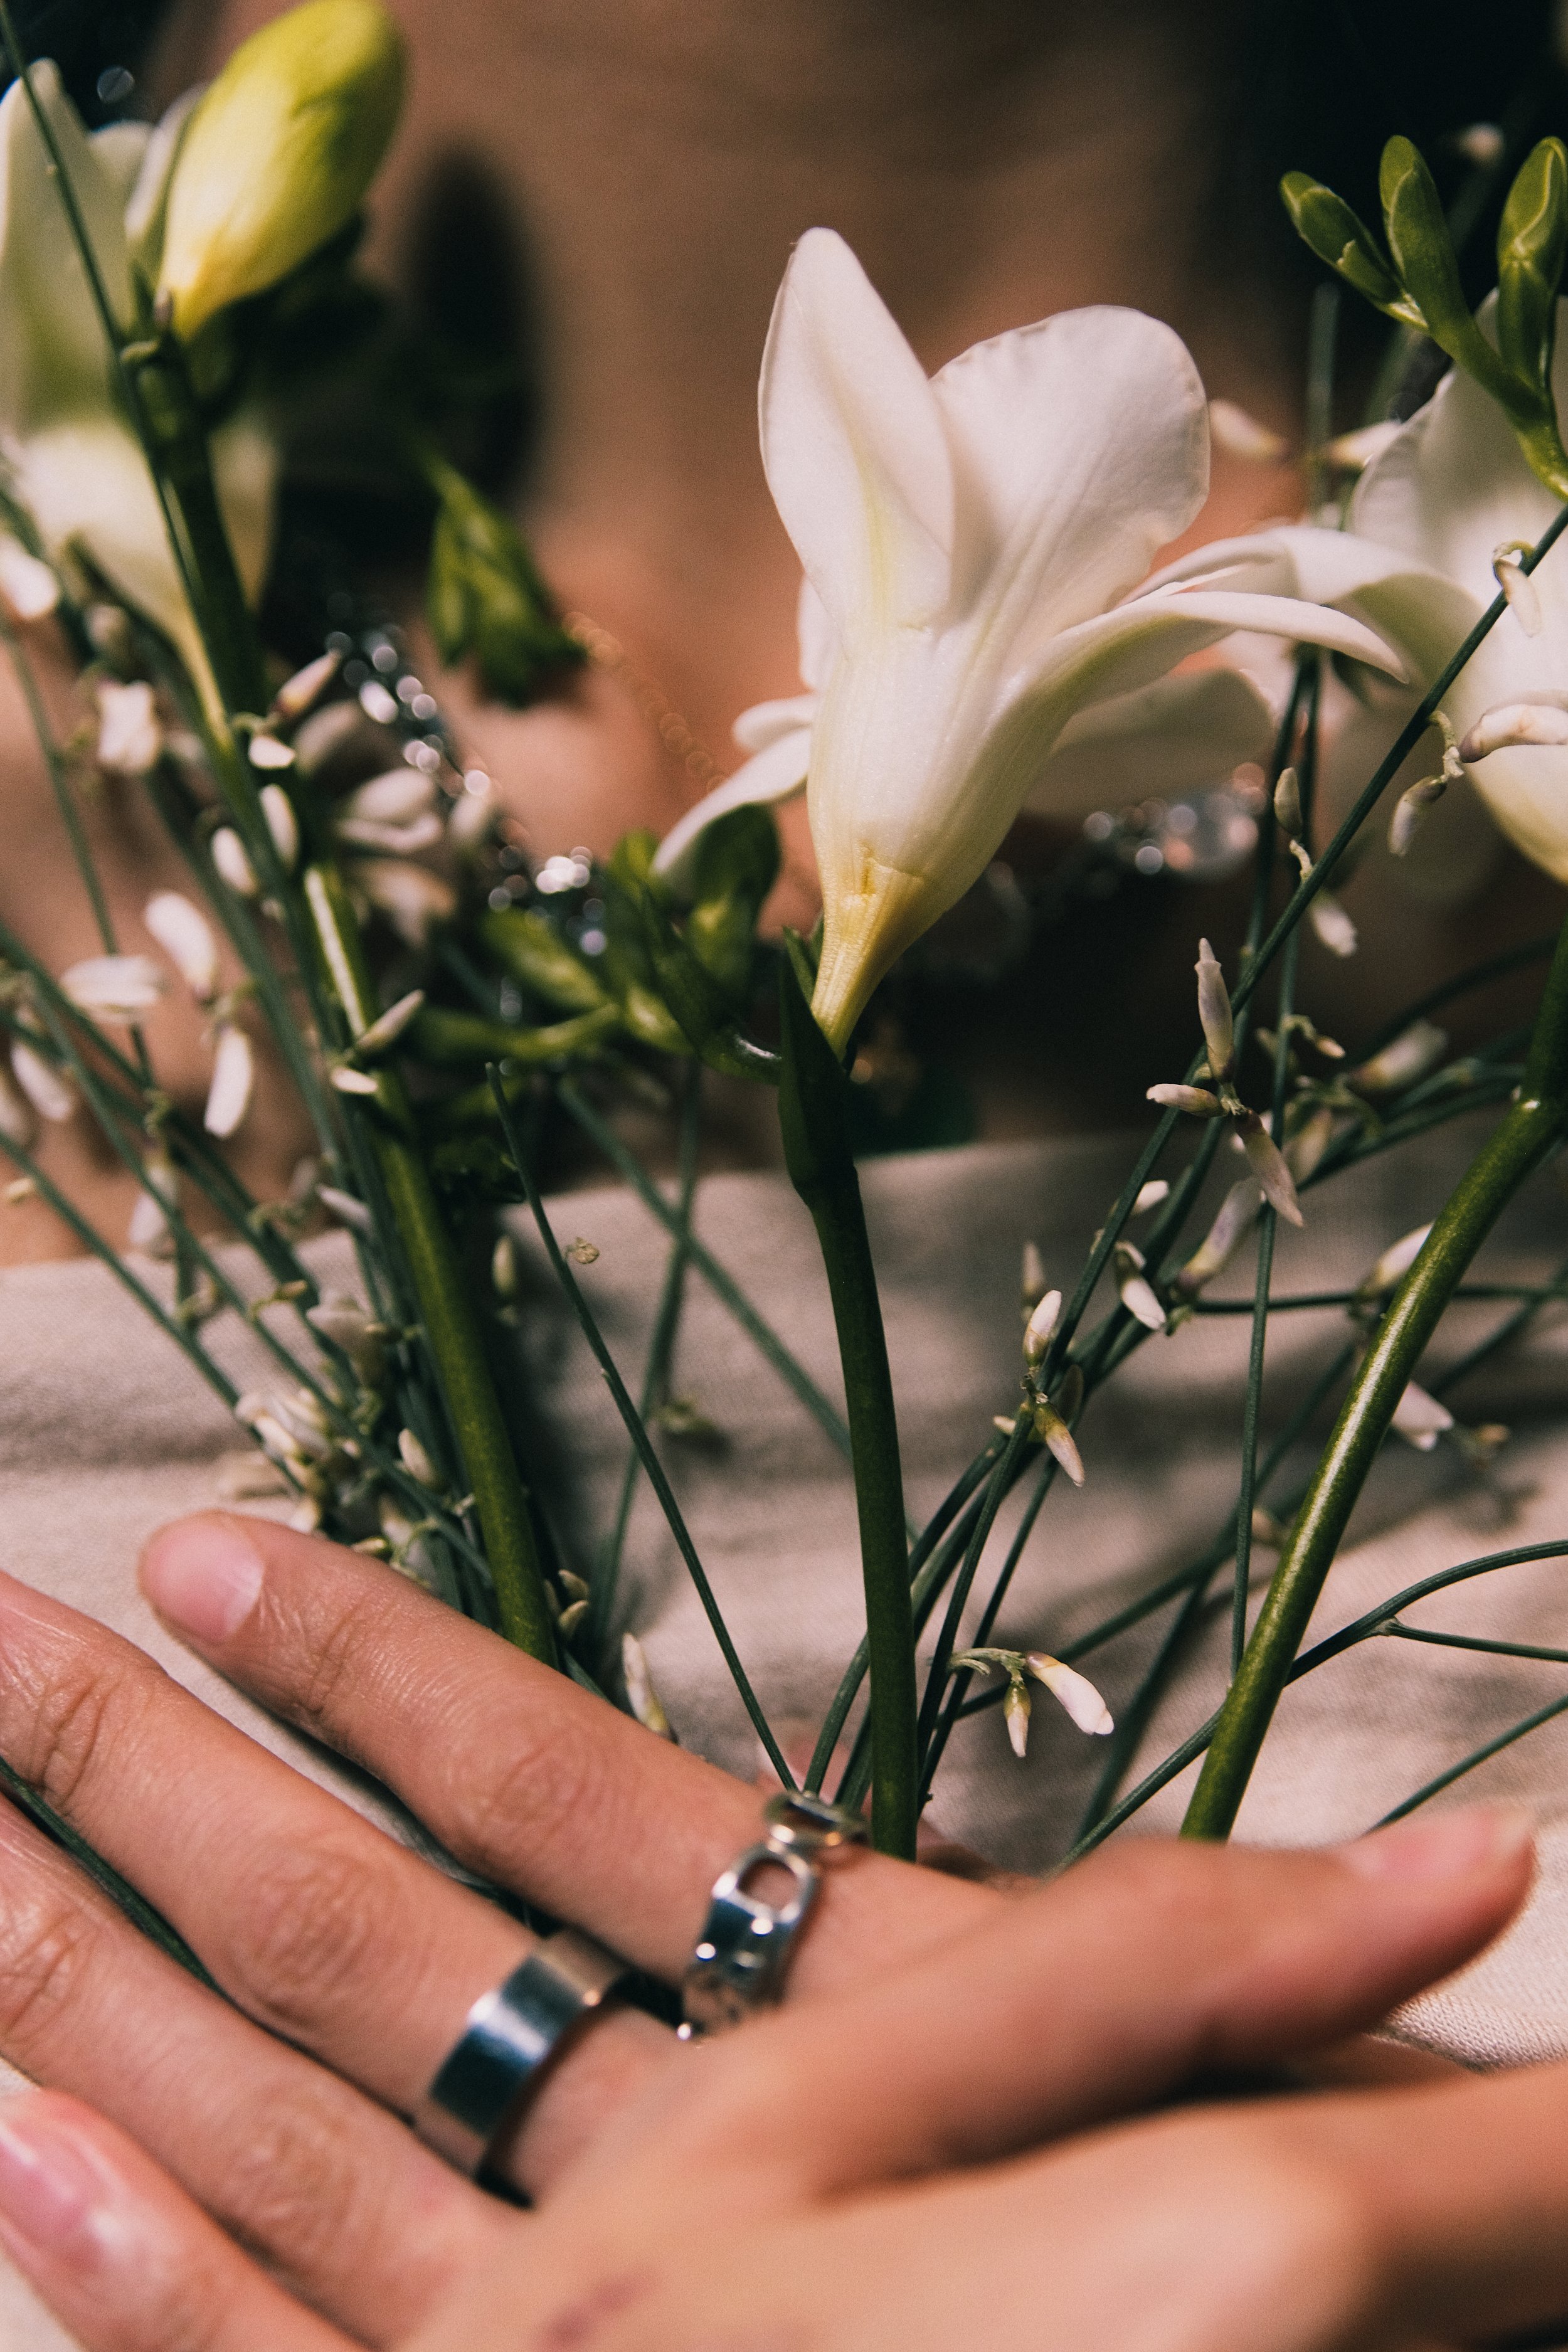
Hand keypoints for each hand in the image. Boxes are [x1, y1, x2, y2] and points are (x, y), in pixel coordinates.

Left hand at [0, 1512, 1542, 2349]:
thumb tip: (1342, 1825)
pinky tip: (18, 2181)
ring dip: (86, 1990)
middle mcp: (665, 2205)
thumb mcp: (1254, 2127)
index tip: (206, 1540)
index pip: (562, 1810)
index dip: (376, 1666)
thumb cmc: (1282, 2316)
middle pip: (354, 1952)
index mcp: (833, 2083)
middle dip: (135, 1786)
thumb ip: (1192, 1971)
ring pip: (289, 2139)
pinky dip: (138, 2287)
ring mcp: (586, 2346)